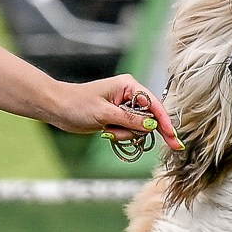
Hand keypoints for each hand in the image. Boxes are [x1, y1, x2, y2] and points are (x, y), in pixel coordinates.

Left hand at [48, 73, 181, 150]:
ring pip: (138, 127)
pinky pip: (128, 131)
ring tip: (107, 131)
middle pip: (149, 117)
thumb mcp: (105, 113)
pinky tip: (106, 132)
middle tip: (173, 146)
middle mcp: (129, 95)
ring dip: (126, 134)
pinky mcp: (117, 117)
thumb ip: (130, 119)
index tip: (174, 136)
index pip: (153, 104)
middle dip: (143, 130)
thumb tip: (152, 125)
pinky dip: (120, 135)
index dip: (164, 121)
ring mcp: (123, 107)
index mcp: (128, 86)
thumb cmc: (77, 105)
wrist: (57, 108)